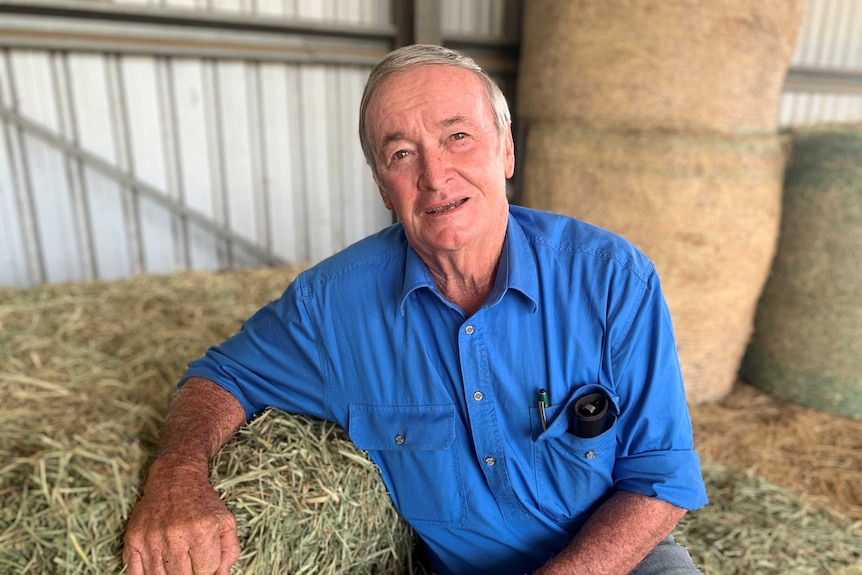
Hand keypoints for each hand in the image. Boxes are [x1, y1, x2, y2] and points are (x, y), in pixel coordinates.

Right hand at [123, 459, 239, 574]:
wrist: (174, 478)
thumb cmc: (203, 502)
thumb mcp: (226, 522)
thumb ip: (229, 552)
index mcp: (202, 531)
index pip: (206, 570)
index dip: (208, 568)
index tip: (205, 558)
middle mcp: (175, 535)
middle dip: (190, 573)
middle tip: (190, 562)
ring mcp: (151, 538)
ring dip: (170, 574)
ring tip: (177, 562)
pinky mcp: (133, 539)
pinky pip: (135, 572)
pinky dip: (147, 574)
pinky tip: (159, 567)